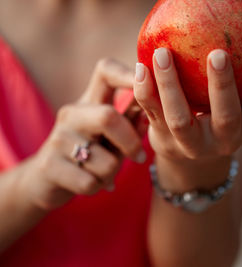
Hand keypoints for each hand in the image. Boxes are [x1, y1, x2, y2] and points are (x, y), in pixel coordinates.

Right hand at [20, 59, 145, 210]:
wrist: (45, 181)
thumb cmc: (89, 153)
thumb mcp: (110, 135)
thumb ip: (130, 122)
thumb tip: (151, 113)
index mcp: (89, 101)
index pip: (106, 71)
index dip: (128, 73)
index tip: (148, 83)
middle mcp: (71, 114)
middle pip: (109, 117)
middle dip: (131, 143)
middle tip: (138, 158)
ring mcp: (57, 139)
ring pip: (106, 161)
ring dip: (112, 173)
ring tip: (103, 173)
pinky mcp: (48, 166)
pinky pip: (90, 182)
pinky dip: (98, 187)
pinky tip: (90, 183)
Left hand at [134, 48, 241, 187]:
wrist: (188, 155)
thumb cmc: (218, 115)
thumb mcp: (239, 102)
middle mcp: (221, 140)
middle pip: (225, 117)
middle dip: (222, 88)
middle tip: (218, 54)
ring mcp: (190, 143)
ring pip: (180, 119)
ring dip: (170, 86)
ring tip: (162, 54)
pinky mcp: (162, 139)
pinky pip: (151, 114)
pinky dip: (145, 91)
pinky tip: (141, 66)